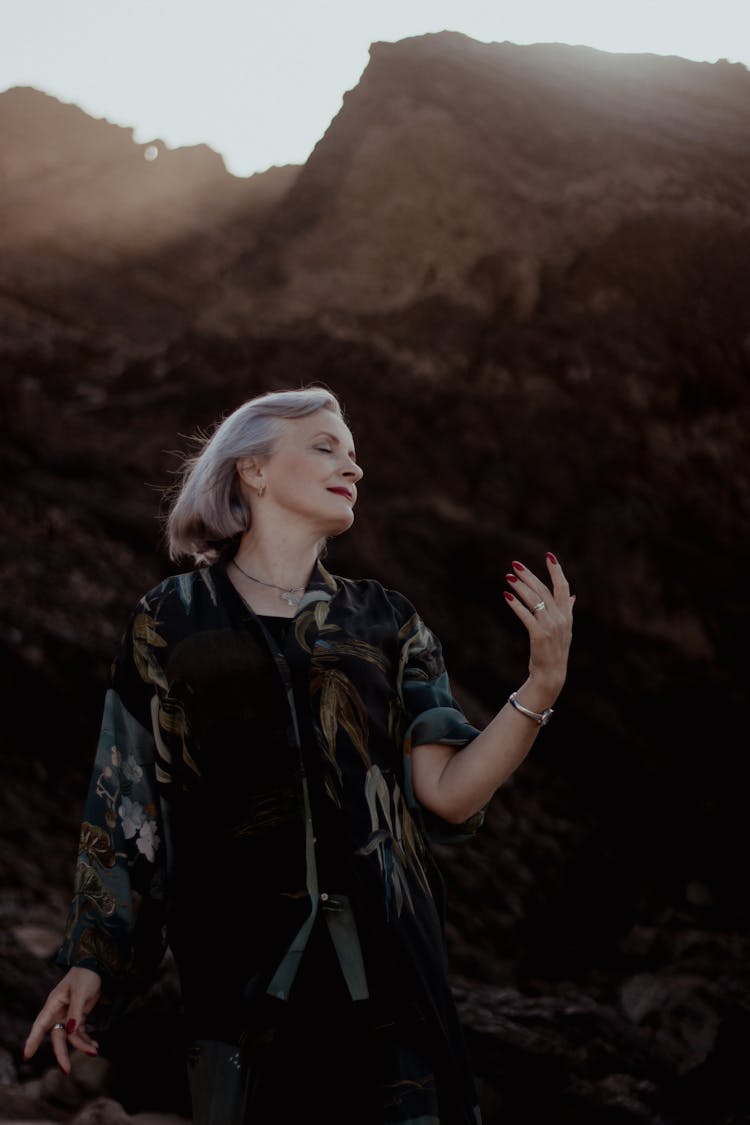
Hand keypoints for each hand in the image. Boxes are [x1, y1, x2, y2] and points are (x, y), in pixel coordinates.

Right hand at [23, 967, 101, 1073]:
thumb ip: (75, 1011)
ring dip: (82, 1045)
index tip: (27, 1055)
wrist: (96, 965)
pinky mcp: (79, 1017)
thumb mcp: (81, 992)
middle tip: (66, 1070)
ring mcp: (68, 1015)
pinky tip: (95, 1045)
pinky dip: (87, 1039)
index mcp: (53, 1004)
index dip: (33, 1040)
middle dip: (62, 1054)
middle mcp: (58, 1012)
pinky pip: (80, 1033)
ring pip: (71, 1037)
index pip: (40, 1025)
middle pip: (57, 1037)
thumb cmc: (85, 975)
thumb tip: (71, 1030)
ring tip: (95, 1051)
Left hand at [504, 552, 573, 697]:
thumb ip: (567, 610)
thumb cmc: (554, 650)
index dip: (556, 571)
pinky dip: (516, 605)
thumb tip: (572, 596)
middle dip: (529, 576)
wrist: (552, 674)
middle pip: (544, 590)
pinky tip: (506, 596)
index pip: (563, 587)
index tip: (549, 556)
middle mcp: (561, 618)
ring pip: (534, 600)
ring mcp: (551, 627)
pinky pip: (526, 615)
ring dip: (520, 587)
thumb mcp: (565, 629)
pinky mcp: (539, 635)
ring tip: (508, 577)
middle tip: (516, 564)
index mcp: (567, 614)